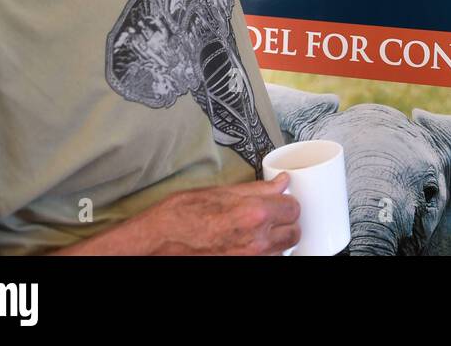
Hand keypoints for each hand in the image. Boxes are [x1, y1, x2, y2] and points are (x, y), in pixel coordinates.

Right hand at [58, 174, 301, 255]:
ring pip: (283, 249)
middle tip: (272, 215)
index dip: (286, 201)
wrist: (156, 244)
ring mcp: (250, 259)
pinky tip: (248, 243)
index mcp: (254, 213)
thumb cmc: (181, 215)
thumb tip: (281, 182)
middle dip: (286, 221)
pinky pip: (266, 259)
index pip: (293, 207)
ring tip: (258, 230)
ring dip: (277, 238)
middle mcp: (257, 240)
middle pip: (294, 231)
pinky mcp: (241, 267)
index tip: (278, 200)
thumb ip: (256, 189)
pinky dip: (263, 252)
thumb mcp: (218, 192)